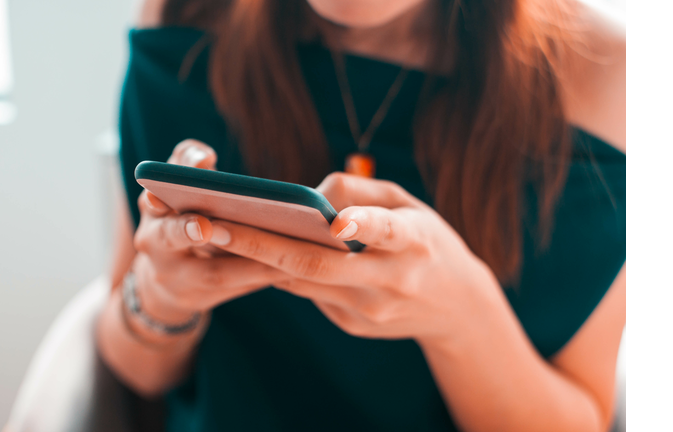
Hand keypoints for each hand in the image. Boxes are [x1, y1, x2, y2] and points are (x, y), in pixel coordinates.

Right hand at [132, 139, 288, 327]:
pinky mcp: (200, 299)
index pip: (150, 199)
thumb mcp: (177, 189)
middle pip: (169, 237)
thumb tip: (203, 157)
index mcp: (152, 211)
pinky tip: (293, 267)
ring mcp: (177, 278)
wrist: (164, 280)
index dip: (157, 195)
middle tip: (205, 226)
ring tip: (282, 250)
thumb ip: (187, 163)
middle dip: (186, 231)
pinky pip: (237, 288)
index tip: (166, 192)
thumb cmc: (182, 217)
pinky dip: (263, 277)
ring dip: (248, 262)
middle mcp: (155, 245)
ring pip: (213, 272)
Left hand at [207, 173, 500, 341]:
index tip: (336, 221)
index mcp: (414, 243)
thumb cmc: (429, 242)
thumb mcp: (411, 205)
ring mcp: (368, 310)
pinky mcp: (352, 324)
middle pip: (318, 266)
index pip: (388, 232)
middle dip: (262, 245)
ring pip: (301, 282)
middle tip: (217, 226)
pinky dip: (280, 271)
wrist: (455, 308)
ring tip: (216, 234)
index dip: (362, 224)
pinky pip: (307, 292)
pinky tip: (251, 253)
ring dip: (257, 259)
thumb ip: (362, 192)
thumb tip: (308, 194)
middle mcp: (390, 281)